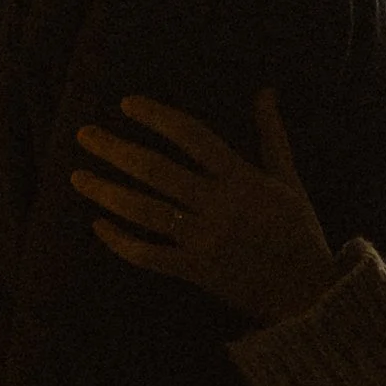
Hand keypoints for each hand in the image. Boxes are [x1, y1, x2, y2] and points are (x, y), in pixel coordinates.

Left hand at [72, 90, 342, 325]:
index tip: (127, 104)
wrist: (307, 292)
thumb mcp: (288, 179)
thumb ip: (271, 135)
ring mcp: (204, 240)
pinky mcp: (194, 271)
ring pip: (145, 211)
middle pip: (157, 171)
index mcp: (242, 179)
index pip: (192, 136)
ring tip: (78, 176)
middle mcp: (219, 206)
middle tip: (84, 135)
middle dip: (116, 150)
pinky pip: (149, 255)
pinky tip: (98, 225)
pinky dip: (121, 241)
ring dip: (108, 192)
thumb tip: (265, 92)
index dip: (158, 117)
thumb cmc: (298, 231)